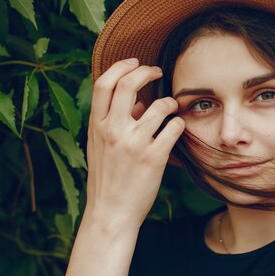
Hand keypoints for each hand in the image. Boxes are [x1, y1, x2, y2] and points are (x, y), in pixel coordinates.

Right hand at [83, 58, 184, 228]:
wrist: (111, 213)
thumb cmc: (108, 179)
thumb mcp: (101, 148)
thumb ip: (114, 122)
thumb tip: (137, 102)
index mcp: (96, 126)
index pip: (104, 83)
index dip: (121, 67)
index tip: (136, 63)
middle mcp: (113, 131)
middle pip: (129, 84)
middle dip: (147, 71)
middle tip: (159, 71)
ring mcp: (134, 143)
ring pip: (159, 105)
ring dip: (170, 101)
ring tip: (172, 107)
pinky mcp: (154, 157)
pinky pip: (173, 128)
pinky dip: (178, 123)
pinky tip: (177, 127)